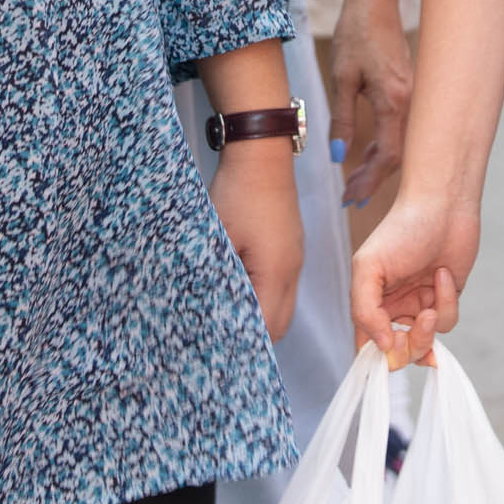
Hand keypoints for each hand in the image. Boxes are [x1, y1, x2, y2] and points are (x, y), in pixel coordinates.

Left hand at [212, 139, 303, 341]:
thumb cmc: (237, 192)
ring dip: (262, 317)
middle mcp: (292, 270)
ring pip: (284, 306)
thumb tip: (209, 311)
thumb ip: (216, 279)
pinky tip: (241, 292)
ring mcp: (295, 258)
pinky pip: (284, 287)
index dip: (244, 343)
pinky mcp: (291, 248)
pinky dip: (266, 298)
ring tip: (229, 319)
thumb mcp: (219, 239)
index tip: (218, 350)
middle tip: (222, 340)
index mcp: (276, 271)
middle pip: (281, 323)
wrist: (260, 153)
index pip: (266, 326)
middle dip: (255, 338)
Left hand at [330, 0, 414, 210]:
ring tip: (354, 184)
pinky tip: (365, 154)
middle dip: (374, 180)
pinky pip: (401, 128)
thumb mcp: (342, 77)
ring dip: (378, 165)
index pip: (387, 155)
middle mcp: (410, 102)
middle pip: (398, 155)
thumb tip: (339, 156)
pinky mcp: (408, 91)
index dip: (369, 181)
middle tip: (350, 199)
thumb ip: (342, 120)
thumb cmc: (357, 33)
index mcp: (394, 100)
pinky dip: (384, 146)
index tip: (350, 198)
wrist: (375, 0)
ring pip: (401, 143)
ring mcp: (413, 97)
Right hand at [350, 186, 479, 367]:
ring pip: (425, 341)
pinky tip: (442, 275)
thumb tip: (381, 348)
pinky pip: (447, 321)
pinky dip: (446, 302)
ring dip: (430, 327)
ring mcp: (420, 304)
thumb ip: (365, 311)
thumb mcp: (369, 268)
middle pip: (399, 352)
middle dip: (410, 347)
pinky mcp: (445, 298)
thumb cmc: (402, 229)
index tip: (391, 346)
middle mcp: (393, 307)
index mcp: (370, 301)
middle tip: (416, 328)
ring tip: (430, 305)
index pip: (367, 345)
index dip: (379, 356)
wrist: (443, 205)